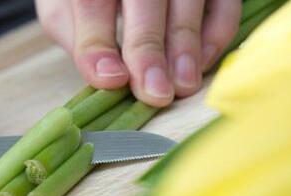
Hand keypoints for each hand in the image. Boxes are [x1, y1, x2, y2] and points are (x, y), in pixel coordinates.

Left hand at [36, 0, 240, 106]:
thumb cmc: (95, 0)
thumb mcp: (66, 7)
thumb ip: (76, 35)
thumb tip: (104, 74)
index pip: (92, 2)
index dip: (99, 42)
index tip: (110, 78)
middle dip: (150, 49)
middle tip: (155, 92)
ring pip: (189, 2)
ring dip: (187, 47)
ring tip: (182, 86)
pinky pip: (224, 7)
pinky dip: (216, 37)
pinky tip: (200, 67)